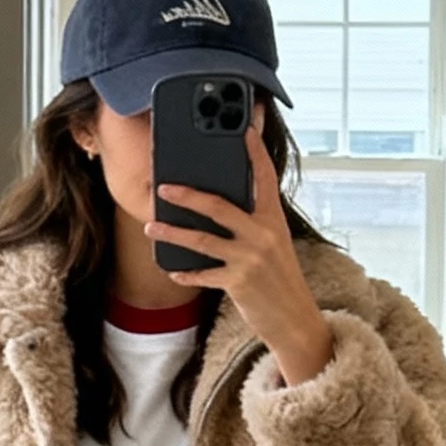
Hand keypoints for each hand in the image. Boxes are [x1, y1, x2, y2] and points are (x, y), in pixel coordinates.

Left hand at [145, 125, 334, 386]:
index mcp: (273, 218)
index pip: (265, 176)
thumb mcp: (274, 243)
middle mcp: (262, 234)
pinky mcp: (239, 282)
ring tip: (151, 226)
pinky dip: (186, 272)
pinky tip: (172, 269)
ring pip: (202, 239)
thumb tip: (216, 205)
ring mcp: (250, 258)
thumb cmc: (279, 278)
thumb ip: (253, 222)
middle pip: (219, 206)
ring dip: (173, 232)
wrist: (295, 319)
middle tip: (163, 187)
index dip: (254, 151)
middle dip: (188, 194)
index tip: (244, 126)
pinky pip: (204, 274)